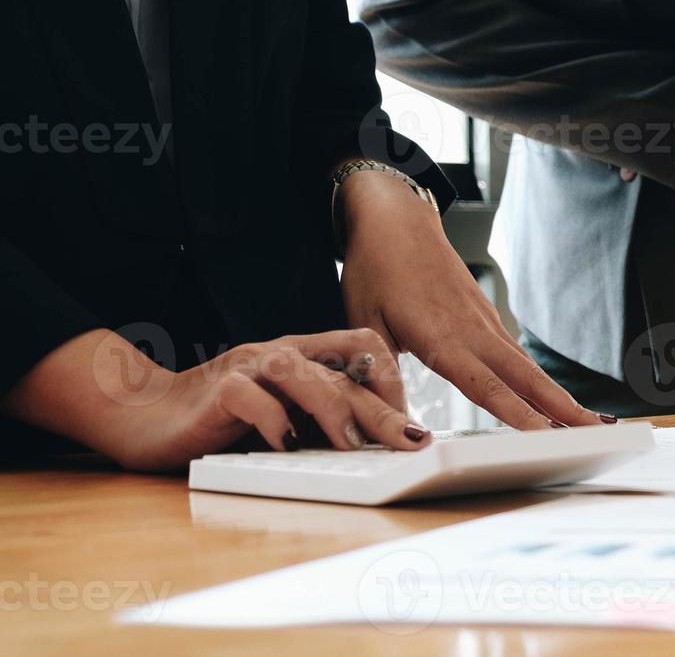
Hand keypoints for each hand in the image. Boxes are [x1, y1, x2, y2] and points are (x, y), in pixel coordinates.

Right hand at [1, 327, 431, 472]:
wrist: (145, 414)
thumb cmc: (223, 420)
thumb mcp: (285, 415)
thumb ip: (323, 419)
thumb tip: (381, 445)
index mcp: (305, 354)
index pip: (366, 347)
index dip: (395, 381)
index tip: (409, 423)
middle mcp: (281, 353)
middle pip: (346, 367)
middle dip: (385, 406)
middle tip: (411, 441)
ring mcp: (248, 367)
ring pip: (303, 372)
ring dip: (335, 410)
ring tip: (352, 446)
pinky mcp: (216, 390)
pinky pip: (251, 397)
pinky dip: (274, 422)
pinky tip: (287, 447)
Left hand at [338, 170, 605, 428]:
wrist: (395, 219)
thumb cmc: (376, 268)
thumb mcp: (363, 323)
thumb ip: (378, 374)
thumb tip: (383, 419)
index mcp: (442, 337)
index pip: (489, 387)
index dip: (521, 416)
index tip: (549, 437)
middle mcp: (473, 330)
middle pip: (527, 378)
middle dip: (563, 408)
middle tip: (595, 433)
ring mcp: (485, 322)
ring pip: (528, 367)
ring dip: (558, 396)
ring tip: (586, 422)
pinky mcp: (485, 316)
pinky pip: (517, 354)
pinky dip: (538, 379)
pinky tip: (549, 396)